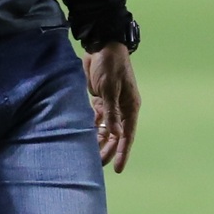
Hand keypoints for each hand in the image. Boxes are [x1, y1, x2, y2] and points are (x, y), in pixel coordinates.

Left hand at [84, 43, 139, 172]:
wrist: (101, 45)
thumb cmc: (110, 65)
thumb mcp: (110, 88)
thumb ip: (111, 111)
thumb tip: (115, 134)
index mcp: (130, 106)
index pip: (127, 134)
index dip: (123, 152)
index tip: (118, 169)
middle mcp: (122, 108)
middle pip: (116, 135)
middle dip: (108, 150)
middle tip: (97, 165)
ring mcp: (111, 104)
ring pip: (106, 129)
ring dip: (99, 140)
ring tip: (89, 156)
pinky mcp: (100, 100)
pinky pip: (97, 119)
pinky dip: (91, 128)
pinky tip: (83, 138)